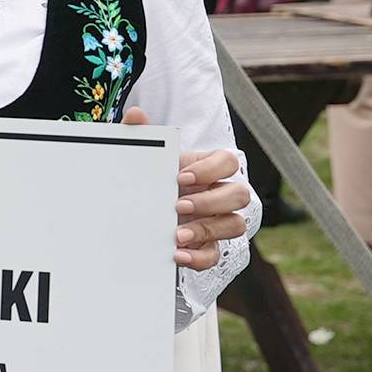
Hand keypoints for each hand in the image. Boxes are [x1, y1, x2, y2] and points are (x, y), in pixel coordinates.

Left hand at [122, 107, 252, 268]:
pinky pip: (214, 255)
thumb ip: (139, 135)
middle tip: (179, 205)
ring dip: (208, 229)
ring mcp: (215, 222)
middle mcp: (217, 195)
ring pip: (235, 225)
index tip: (181, 176)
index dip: (211, 169)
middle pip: (239, 194)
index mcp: (205, 169)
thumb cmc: (147, 180)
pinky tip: (178, 255)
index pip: (227, 161)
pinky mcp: (206, 246)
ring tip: (178, 234)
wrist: (132, 213)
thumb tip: (135, 115)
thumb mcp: (141, 159)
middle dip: (211, 201)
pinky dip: (199, 257)